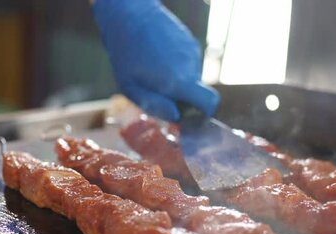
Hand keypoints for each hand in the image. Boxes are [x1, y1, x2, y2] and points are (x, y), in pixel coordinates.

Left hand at [93, 0, 218, 121]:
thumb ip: (156, 106)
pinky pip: (187, 62)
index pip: (210, 103)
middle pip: (196, 92)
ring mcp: (192, 51)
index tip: (187, 115)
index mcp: (179, 81)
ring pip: (190, 76)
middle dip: (180, 96)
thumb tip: (177, 117)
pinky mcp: (189, 41)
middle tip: (156, 89)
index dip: (203, 114)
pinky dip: (176, 65)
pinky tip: (157, 57)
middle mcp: (191, 66)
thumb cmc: (125, 53)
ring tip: (153, 69)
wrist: (129, 14)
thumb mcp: (132, 88)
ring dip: (176, 79)